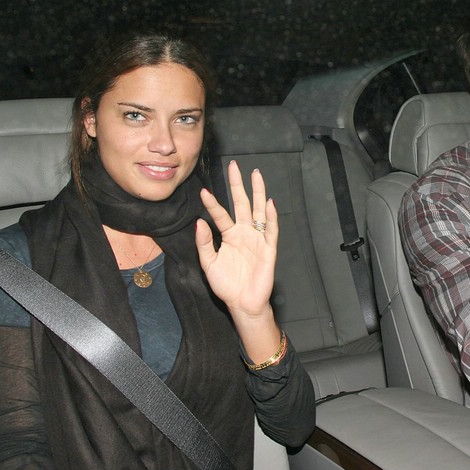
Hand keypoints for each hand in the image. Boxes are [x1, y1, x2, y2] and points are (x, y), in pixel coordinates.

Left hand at [195, 160, 278, 317]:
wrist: (242, 303)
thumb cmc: (226, 284)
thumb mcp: (209, 263)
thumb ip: (204, 243)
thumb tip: (199, 222)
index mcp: (229, 235)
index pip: (220, 214)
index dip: (212, 203)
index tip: (204, 190)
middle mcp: (244, 233)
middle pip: (242, 204)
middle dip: (238, 185)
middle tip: (235, 166)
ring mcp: (257, 239)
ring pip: (257, 211)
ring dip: (257, 193)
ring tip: (256, 175)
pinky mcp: (268, 249)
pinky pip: (271, 230)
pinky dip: (270, 217)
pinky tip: (269, 204)